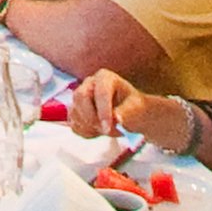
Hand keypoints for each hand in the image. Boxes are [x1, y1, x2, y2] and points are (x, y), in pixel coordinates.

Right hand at [64, 71, 182, 156]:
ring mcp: (81, 98)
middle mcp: (89, 84)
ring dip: (89, 126)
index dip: (103, 110)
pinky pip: (73, 124)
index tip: (110, 127)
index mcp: (105, 78)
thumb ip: (127, 114)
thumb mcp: (138, 111)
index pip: (100, 92)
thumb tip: (117, 119)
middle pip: (80, 99)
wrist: (134, 117)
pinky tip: (98, 132)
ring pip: (74, 113)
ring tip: (108, 130)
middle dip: (93, 118)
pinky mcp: (77, 112)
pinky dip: (84, 132)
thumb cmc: (138, 110)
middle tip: (107, 131)